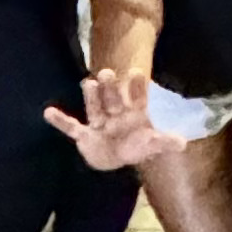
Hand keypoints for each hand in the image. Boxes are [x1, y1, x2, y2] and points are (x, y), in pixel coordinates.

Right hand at [42, 68, 186, 168]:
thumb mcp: (152, 144)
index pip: (136, 97)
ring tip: (88, 83)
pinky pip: (71, 127)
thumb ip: (165, 142)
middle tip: (108, 73)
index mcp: (134, 112)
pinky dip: (60, 121)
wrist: (115, 159)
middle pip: (113, 98)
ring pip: (95, 107)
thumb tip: (183, 142)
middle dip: (111, 87)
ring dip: (91, 97)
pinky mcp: (85, 134)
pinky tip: (48, 112)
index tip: (137, 73)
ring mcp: (99, 122)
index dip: (136, 86)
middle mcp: (115, 112)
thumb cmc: (136, 145)